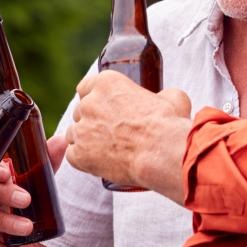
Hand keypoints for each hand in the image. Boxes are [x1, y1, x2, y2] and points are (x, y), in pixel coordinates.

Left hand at [65, 70, 192, 202]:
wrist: (161, 153)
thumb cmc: (167, 125)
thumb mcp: (173, 98)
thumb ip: (165, 94)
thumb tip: (168, 97)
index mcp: (107, 83)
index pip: (87, 87)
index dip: (94, 99)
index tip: (102, 108)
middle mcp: (90, 103)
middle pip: (80, 111)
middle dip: (92, 121)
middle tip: (109, 132)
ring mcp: (81, 129)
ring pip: (74, 133)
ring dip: (86, 140)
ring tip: (106, 150)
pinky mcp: (78, 154)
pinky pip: (73, 155)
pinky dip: (83, 160)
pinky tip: (99, 163)